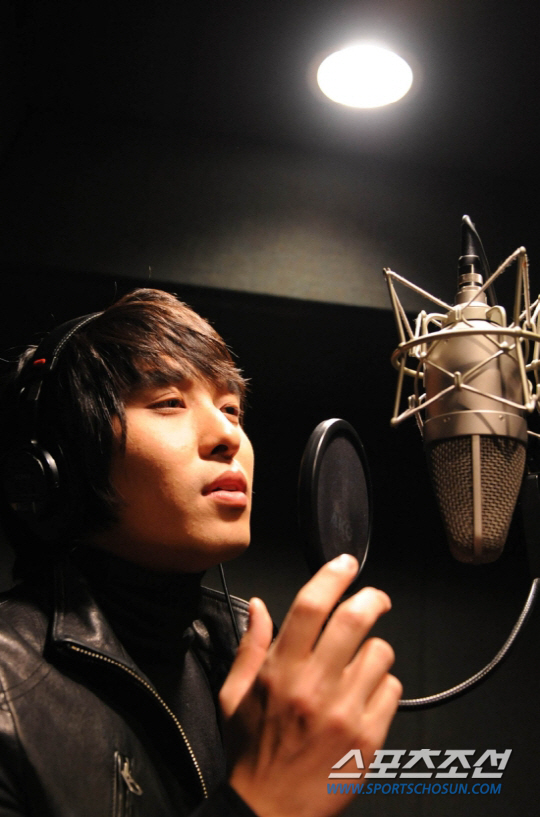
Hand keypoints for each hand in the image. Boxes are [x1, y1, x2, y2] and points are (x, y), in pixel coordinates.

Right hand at [220, 554, 401, 816]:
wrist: (268, 813)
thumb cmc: (250, 753)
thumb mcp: (234, 697)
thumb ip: (250, 646)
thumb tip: (260, 605)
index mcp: (279, 672)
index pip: (310, 606)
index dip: (332, 575)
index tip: (345, 563)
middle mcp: (314, 687)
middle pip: (354, 620)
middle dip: (372, 598)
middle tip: (375, 598)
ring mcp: (345, 712)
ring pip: (380, 654)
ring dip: (374, 653)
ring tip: (359, 667)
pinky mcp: (368, 738)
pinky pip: (393, 690)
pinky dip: (383, 687)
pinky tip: (364, 699)